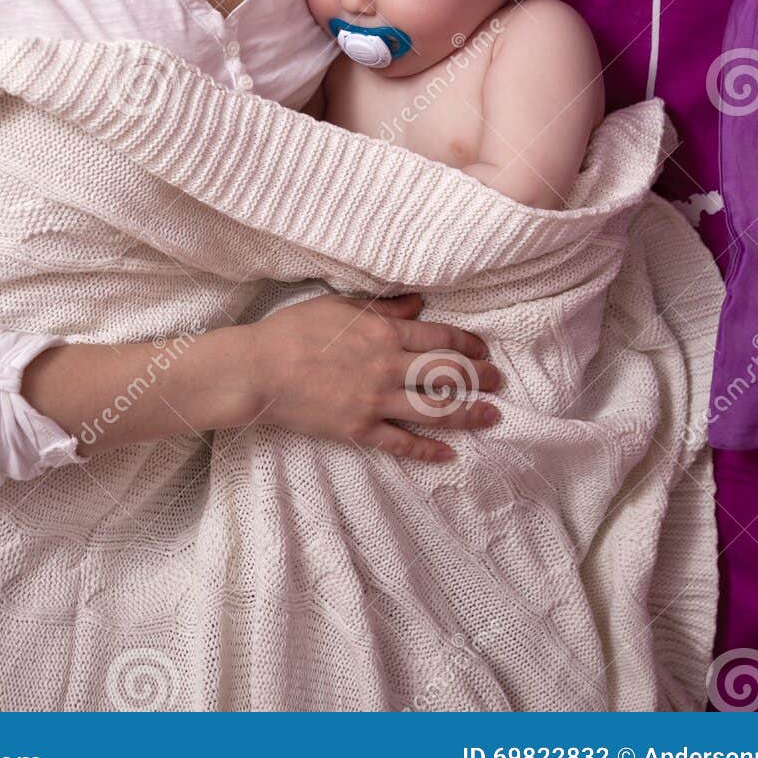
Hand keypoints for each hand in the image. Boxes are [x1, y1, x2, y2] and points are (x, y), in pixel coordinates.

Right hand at [245, 290, 501, 462]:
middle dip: (479, 378)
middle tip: (499, 382)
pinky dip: (427, 450)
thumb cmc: (294, 331)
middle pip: (447, 375)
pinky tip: (448, 454)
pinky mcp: (359, 430)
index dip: (468, 345)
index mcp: (384, 334)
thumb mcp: (340, 305)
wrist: (259, 370)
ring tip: (491, 416)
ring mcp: (375, 402)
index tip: (484, 350)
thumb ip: (384, 308)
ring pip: (434, 411)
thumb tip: (419, 303)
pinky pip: (401, 443)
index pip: (440, 339)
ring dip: (467, 414)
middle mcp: (387, 368)